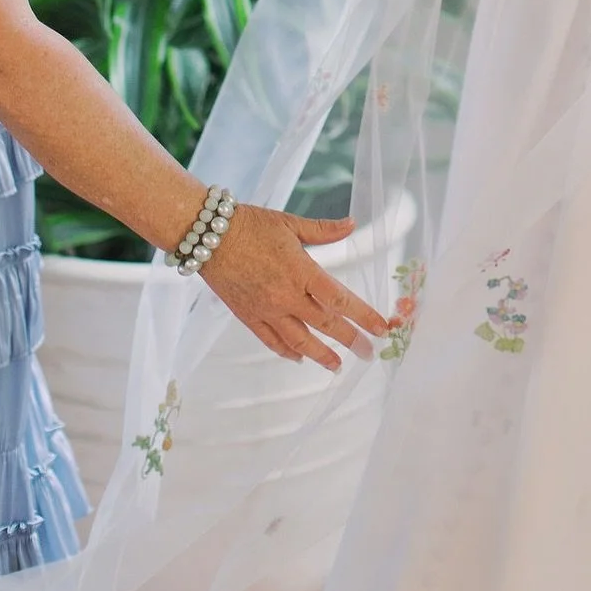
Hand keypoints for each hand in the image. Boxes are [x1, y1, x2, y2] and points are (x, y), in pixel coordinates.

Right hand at [200, 204, 392, 370]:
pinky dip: (287, 351)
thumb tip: (352, 224)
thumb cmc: (251, 225)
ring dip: (321, 355)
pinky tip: (300, 357)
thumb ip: (324, 230)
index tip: (381, 327)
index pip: (340, 300)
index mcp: (302, 271)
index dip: (363, 315)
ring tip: (338, 366)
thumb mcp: (291, 223)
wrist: (209, 237)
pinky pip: (271, 340)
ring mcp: (266, 310)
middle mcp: (286, 296)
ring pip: (299, 340)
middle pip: (325, 324)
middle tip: (369, 353)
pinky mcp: (248, 316)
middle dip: (351, 340)